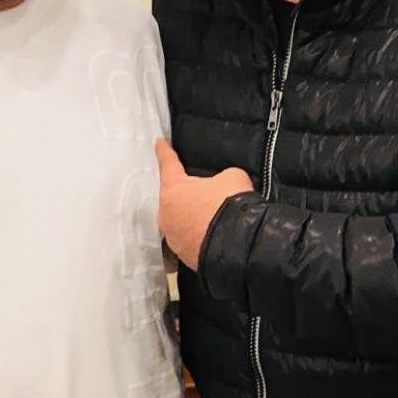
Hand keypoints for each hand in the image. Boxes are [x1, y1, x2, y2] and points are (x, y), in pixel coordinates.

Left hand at [155, 139, 252, 270]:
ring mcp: (172, 236)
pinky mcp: (183, 254)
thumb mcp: (233, 177)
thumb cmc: (230, 208)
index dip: (164, 150)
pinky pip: (189, 238)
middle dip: (188, 193)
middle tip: (206, 194)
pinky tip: (214, 233)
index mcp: (173, 188)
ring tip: (214, 217)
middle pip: (173, 196)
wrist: (238, 248)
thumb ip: (222, 176)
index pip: (167, 162)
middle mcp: (166, 213)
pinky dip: (198, 234)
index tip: (159, 143)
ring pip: (179, 219)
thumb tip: (225, 183)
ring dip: (193, 216)